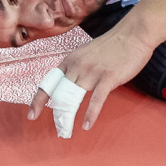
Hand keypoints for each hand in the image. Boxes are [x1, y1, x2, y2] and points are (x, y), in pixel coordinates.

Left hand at [26, 23, 155, 132]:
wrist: (133, 33)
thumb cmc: (113, 46)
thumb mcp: (86, 54)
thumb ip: (78, 69)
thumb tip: (72, 86)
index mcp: (70, 61)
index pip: (48, 83)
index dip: (38, 101)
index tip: (31, 115)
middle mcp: (77, 66)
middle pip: (59, 95)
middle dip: (56, 115)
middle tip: (59, 130)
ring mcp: (92, 72)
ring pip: (73, 99)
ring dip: (68, 118)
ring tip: (66, 132)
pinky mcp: (108, 77)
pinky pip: (96, 100)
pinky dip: (90, 114)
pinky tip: (86, 126)